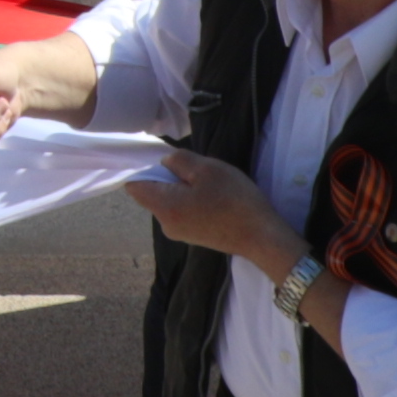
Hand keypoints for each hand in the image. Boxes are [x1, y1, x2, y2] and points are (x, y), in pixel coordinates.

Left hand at [142, 147, 304, 276]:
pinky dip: (192, 200)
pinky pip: (182, 211)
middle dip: (169, 177)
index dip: (142, 167)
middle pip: (153, 192)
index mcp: (163, 207)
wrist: (262, 237)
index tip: (161, 159)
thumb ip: (178, 160)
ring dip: (184, 188)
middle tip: (197, 170)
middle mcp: (165, 224)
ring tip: (210, 185)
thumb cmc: (234, 200)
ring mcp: (179, 233)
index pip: (134, 185)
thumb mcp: (207, 169)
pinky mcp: (193, 236)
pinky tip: (214, 198)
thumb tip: (165, 163)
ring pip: (170, 200)